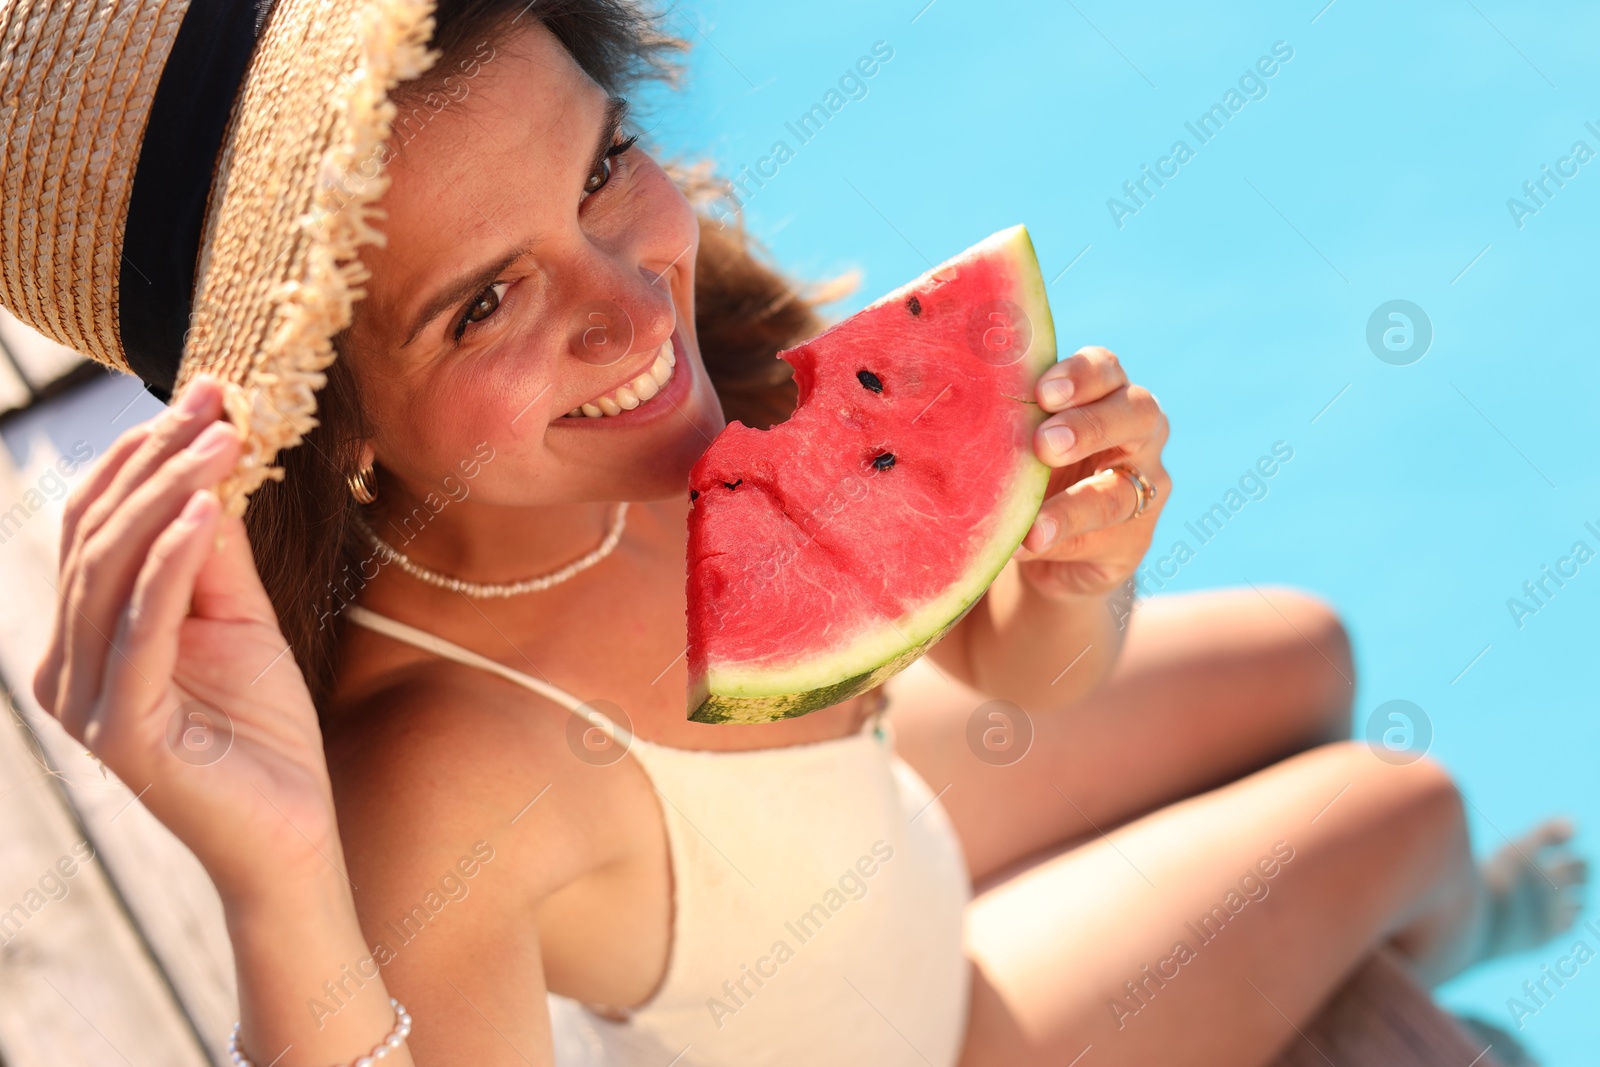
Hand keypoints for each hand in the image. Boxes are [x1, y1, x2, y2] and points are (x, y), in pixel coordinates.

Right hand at [32, 376, 340, 904]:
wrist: (290, 832)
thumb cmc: (264, 729)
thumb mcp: (241, 618)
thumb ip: (216, 550)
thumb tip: (212, 456)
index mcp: (83, 634)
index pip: (97, 523)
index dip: (144, 452)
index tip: (205, 391)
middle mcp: (66, 664)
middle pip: (99, 535)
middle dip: (158, 459)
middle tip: (216, 402)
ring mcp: (87, 701)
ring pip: (115, 570)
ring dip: (171, 494)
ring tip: (224, 439)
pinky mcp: (123, 730)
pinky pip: (144, 628)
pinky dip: (173, 562)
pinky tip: (208, 510)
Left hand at [1012, 346, 1169, 599]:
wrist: (1040, 547)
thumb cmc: (1024, 468)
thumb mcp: (1016, 440)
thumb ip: (1005, 425)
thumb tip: (956, 416)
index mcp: (1105, 393)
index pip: (1105, 368)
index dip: (1080, 375)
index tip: (1042, 391)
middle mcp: (1137, 434)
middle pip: (1137, 414)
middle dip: (1090, 425)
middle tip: (1044, 443)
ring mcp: (1143, 488)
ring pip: (1121, 491)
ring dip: (1072, 506)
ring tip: (1032, 525)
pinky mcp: (1134, 540)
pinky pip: (1101, 540)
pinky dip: (1061, 542)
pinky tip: (1026, 545)